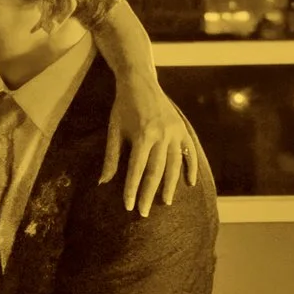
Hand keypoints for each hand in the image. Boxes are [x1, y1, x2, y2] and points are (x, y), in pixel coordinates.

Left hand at [101, 84, 202, 215]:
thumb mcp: (114, 130)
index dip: (131, 189)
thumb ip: (111, 157)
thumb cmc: (123, 107)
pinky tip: (189, 183)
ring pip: (174, 165)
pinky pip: (189, 152)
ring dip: (170, 185)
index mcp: (141, 135)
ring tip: (165, 202)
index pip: (136, 170)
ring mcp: (174, 132)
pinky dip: (191, 168)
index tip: (128, 206)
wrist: (140, 81)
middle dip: (149, 193)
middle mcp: (160, 135)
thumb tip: (103, 182)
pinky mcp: (182, 129)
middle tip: (145, 212)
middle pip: (156, 171)